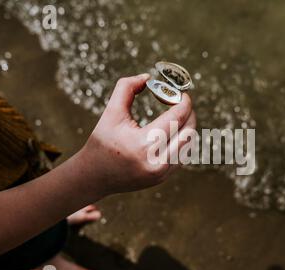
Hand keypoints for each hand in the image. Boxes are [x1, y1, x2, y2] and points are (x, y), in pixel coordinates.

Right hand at [77, 74, 195, 195]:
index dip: (184, 102)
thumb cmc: (102, 141)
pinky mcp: (163, 178)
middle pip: (188, 131)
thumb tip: (149, 77)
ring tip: (177, 116)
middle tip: (181, 102)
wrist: (95, 176)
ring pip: (189, 144)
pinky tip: (173, 131)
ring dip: (187, 126)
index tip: (182, 93)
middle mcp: (156, 161)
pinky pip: (183, 155)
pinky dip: (182, 140)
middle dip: (189, 113)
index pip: (177, 118)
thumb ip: (127, 87)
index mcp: (142, 144)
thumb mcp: (111, 111)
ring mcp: (161, 173)